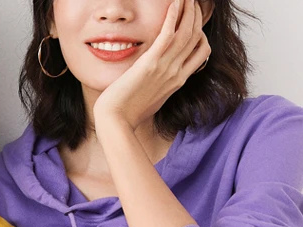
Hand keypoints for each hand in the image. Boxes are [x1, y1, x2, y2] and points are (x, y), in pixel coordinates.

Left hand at [93, 0, 210, 133]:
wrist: (116, 123)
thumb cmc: (128, 114)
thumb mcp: (152, 99)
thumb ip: (159, 85)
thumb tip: (155, 79)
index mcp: (178, 81)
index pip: (202, 52)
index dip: (202, 34)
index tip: (194, 22)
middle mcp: (176, 73)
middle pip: (197, 37)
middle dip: (197, 15)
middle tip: (192, 1)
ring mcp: (165, 68)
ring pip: (186, 32)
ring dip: (188, 10)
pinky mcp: (150, 64)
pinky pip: (167, 34)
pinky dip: (173, 16)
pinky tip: (174, 3)